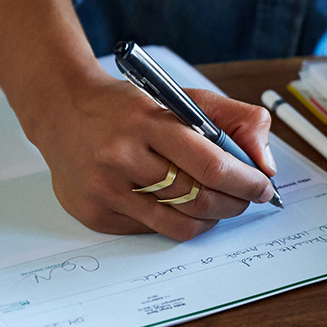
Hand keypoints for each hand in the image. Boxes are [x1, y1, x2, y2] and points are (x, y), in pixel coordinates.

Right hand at [25, 75, 276, 239]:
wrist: (62, 111)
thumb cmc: (129, 107)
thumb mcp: (183, 96)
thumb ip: (235, 120)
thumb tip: (265, 164)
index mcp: (147, 122)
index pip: (212, 166)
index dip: (247, 182)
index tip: (263, 186)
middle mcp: (121, 157)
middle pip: (199, 200)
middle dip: (235, 203)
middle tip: (246, 197)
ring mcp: (104, 190)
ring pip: (179, 224)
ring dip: (211, 218)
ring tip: (218, 203)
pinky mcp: (95, 214)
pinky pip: (153, 230)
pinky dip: (177, 221)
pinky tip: (178, 204)